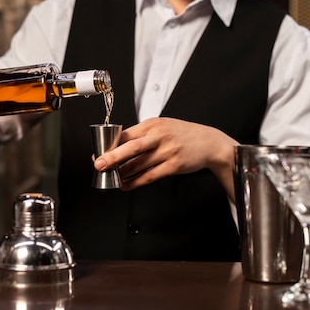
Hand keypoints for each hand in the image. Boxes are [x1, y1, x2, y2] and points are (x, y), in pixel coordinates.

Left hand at [93, 117, 238, 199]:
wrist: (210, 142)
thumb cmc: (183, 135)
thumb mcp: (162, 126)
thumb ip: (143, 134)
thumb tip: (118, 146)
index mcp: (152, 124)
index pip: (126, 134)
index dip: (110, 145)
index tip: (98, 152)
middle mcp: (159, 136)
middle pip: (131, 147)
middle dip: (112, 156)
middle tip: (99, 164)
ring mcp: (167, 151)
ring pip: (139, 164)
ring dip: (122, 173)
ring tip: (112, 179)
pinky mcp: (174, 165)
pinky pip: (150, 176)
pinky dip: (136, 182)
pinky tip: (127, 185)